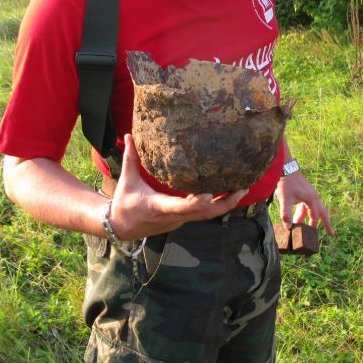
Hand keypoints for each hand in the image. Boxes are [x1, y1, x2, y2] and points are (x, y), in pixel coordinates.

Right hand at [108, 134, 248, 239]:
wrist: (121, 227)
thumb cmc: (124, 202)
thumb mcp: (127, 180)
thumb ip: (130, 157)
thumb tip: (129, 135)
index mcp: (159, 206)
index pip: (181, 207)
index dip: (196, 203)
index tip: (210, 195)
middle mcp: (173, 216)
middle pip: (203, 214)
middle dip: (224, 203)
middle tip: (241, 189)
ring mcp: (179, 220)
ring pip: (206, 216)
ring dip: (224, 205)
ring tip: (241, 190)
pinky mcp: (181, 220)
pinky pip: (202, 215)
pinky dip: (216, 206)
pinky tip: (227, 194)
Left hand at [274, 170, 333, 235]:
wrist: (285, 169)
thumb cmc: (286, 183)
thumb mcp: (285, 199)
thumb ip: (286, 213)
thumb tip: (288, 227)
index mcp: (312, 199)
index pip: (315, 216)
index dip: (312, 226)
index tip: (310, 235)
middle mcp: (314, 197)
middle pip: (323, 212)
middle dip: (326, 223)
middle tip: (331, 234)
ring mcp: (310, 194)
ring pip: (315, 209)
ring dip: (311, 219)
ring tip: (308, 229)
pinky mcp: (305, 193)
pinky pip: (308, 206)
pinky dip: (306, 213)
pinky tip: (298, 218)